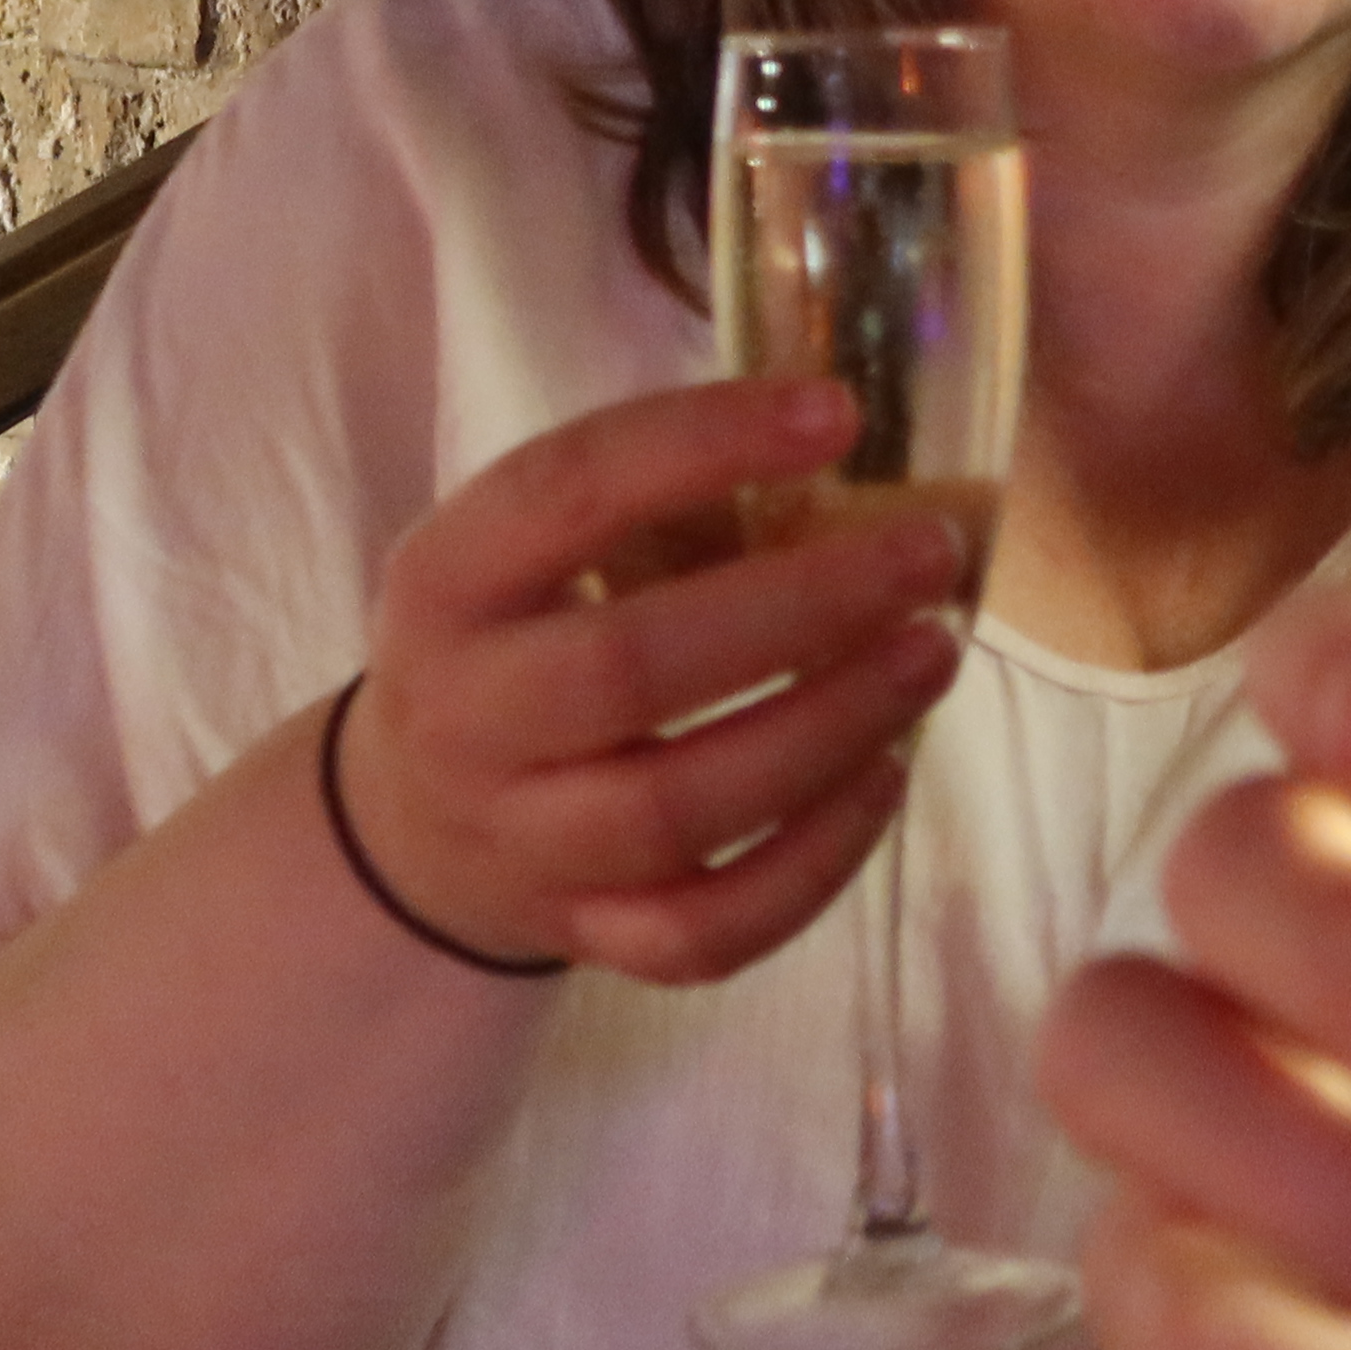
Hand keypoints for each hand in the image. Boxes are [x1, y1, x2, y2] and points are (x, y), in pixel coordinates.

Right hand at [327, 377, 973, 982]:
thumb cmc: (525, 640)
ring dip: (829, 729)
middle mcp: (463, 716)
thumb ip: (661, 503)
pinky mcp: (584, 935)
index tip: (838, 414)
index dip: (703, 445)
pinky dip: (815, 862)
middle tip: (925, 556)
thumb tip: (852, 443)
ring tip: (932, 654)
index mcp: (447, 582)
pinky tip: (884, 778)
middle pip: (630, 669)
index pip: (564, 492)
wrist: (417, 826)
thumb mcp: (536, 552)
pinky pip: (709, 928)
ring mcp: (519, 843)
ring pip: (680, 810)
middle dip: (802, 606)